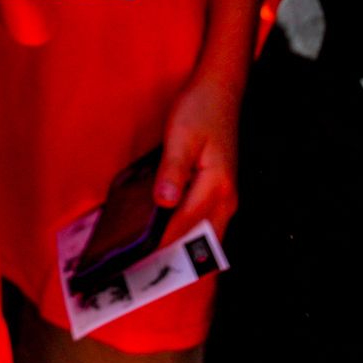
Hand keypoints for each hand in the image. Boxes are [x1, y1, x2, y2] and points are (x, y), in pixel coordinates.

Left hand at [151, 69, 243, 248]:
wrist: (220, 90)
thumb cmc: (200, 109)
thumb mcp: (181, 136)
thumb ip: (172, 170)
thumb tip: (164, 203)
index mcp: (216, 187)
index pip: (183, 226)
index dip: (159, 245)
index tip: (135, 262)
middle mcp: (226, 199)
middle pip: (198, 240)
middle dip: (171, 257)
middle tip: (139, 272)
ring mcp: (225, 198)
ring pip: (203, 236)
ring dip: (179, 248)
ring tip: (148, 261)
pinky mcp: (219, 193)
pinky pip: (203, 223)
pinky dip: (186, 234)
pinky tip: (164, 236)